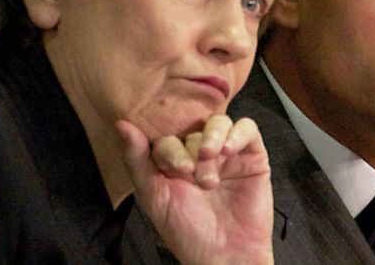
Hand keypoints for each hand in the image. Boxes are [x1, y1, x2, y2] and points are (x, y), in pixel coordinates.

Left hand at [116, 115, 272, 264]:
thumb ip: (137, 160)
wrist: (225, 256)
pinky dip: (237, 134)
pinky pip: (247, 129)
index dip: (170, 148)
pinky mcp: (252, 157)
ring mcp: (227, 155)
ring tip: (210, 159)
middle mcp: (200, 156)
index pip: (168, 137)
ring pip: (219, 123)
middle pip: (193, 127)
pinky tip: (228, 150)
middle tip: (192, 173)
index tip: (175, 171)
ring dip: (212, 137)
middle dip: (191, 149)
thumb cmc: (189, 234)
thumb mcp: (154, 197)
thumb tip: (122, 126)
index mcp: (174, 164)